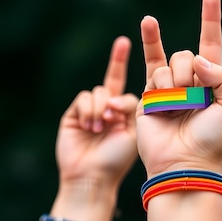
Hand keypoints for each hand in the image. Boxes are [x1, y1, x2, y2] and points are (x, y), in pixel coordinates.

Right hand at [56, 36, 138, 187]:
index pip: (135, 87)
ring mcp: (93, 110)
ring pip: (102, 90)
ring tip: (103, 125)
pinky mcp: (74, 113)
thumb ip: (134, 105)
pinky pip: (86, 97)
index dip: (141, 72)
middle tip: (124, 42)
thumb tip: (115, 95)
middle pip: (115, 76)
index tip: (147, 54)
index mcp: (132, 113)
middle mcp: (112, 108)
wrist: (93, 177)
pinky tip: (91, 126)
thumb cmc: (119, 159)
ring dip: (103, 106)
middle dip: (118, 58)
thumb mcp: (135, 130)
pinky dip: (90, 109)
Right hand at [136, 0, 221, 177]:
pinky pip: (152, 70)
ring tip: (177, 108)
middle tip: (194, 101)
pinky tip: (153, 52)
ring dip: (174, 84)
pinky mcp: (149, 95)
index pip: (211, 44)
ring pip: (168, 63)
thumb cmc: (213, 139)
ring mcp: (168, 87)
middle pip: (186, 54)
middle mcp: (190, 81)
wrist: (184, 162)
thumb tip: (198, 58)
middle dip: (190, 73)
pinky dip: (156, 63)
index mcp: (213, 82)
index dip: (210, 20)